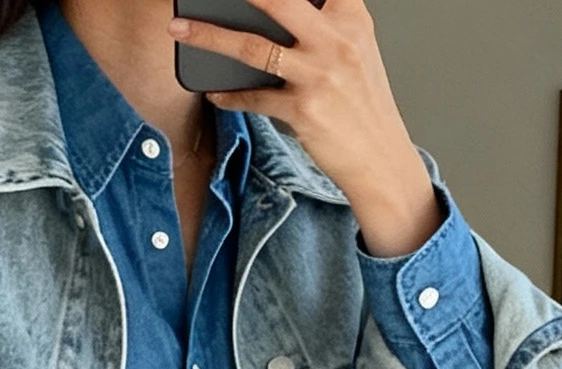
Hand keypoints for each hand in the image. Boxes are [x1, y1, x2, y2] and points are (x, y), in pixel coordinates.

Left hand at [170, 0, 440, 258]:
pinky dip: (229, 95)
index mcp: (351, 19)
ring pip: (251, 46)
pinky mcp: (303, 110)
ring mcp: (318, 75)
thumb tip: (278, 12)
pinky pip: (253, 97)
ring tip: (180, 29)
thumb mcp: (356, 51)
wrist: (381, 160)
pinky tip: (215, 92)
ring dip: (208, 36)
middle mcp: (336, 40)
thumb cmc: (364, 107)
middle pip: (277, 0)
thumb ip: (327, 24)